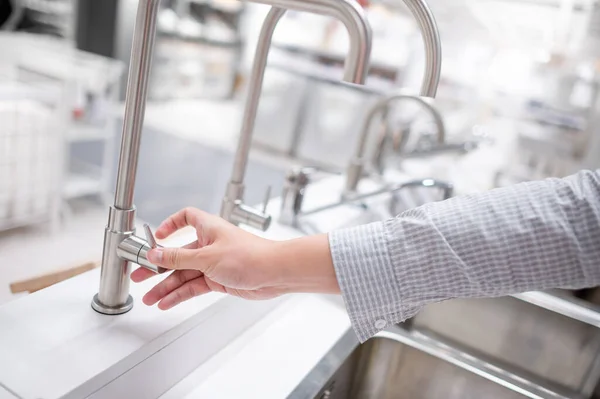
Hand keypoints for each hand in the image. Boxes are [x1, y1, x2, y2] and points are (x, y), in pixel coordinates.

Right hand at [131, 207, 338, 309]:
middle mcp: (210, 244)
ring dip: (167, 286)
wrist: (275, 273)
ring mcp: (214, 263)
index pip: (186, 218)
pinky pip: (194, 286)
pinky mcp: (219, 280)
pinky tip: (167, 302)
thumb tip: (156, 253)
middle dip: (159, 266)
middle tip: (140, 276)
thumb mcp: (207, 257)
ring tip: (149, 298)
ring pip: (185, 274)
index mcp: (208, 228)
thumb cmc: (249, 256)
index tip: (156, 236)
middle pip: (178, 253)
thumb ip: (179, 257)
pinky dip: (181, 294)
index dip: (171, 224)